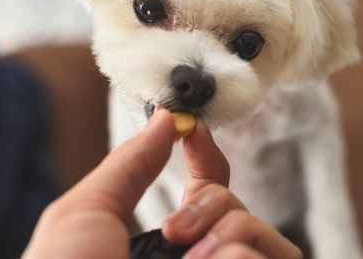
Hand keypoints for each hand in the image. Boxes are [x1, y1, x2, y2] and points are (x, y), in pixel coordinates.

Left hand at [21, 108, 301, 258]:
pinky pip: (277, 257)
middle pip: (236, 203)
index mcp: (164, 243)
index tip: (194, 131)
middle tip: (176, 232)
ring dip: (228, 234)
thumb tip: (163, 118)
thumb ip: (130, 163)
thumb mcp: (85, 213)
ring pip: (259, 232)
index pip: (205, 187)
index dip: (206, 154)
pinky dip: (239, 257)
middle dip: (211, 201)